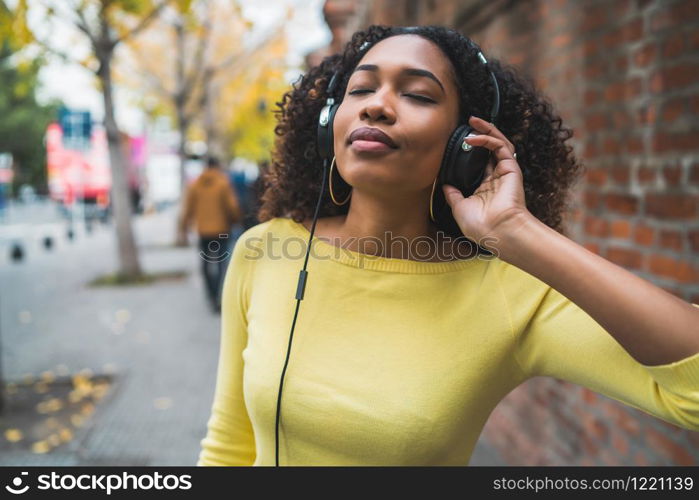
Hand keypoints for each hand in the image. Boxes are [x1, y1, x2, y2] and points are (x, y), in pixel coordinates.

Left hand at [441, 116, 529, 247]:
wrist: (498, 231)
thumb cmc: (481, 226)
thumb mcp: (459, 208)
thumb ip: (453, 195)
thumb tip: (444, 184)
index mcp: (485, 188)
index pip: (479, 163)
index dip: (471, 152)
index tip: (458, 144)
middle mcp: (496, 179)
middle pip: (490, 150)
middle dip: (481, 134)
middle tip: (469, 123)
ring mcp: (504, 173)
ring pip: (498, 144)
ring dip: (487, 130)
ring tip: (474, 121)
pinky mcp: (511, 169)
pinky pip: (500, 147)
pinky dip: (487, 139)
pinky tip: (473, 138)